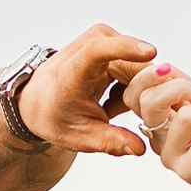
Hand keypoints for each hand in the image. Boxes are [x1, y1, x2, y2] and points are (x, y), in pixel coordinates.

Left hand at [14, 23, 159, 160]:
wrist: (39, 101)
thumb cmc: (54, 115)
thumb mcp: (79, 136)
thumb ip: (110, 142)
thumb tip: (139, 148)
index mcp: (72, 71)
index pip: (98, 49)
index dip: (126, 48)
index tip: (150, 51)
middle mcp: (86, 48)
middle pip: (131, 63)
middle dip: (144, 91)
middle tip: (140, 118)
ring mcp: (101, 43)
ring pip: (138, 64)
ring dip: (136, 91)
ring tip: (109, 110)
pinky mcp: (112, 44)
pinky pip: (135, 65)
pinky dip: (132, 86)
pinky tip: (111, 102)